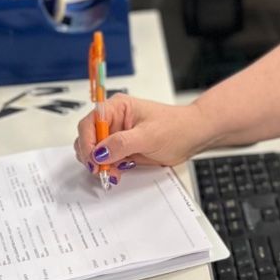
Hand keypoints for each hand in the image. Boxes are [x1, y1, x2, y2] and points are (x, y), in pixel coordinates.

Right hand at [73, 93, 212, 180]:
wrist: (191, 136)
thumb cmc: (175, 127)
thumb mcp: (148, 136)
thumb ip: (122, 143)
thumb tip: (99, 152)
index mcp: (117, 107)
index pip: (90, 123)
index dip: (87, 142)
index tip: (93, 160)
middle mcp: (114, 120)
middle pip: (88, 138)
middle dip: (92, 156)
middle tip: (102, 170)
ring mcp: (117, 135)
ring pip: (94, 152)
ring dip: (99, 165)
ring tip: (112, 172)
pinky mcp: (122, 149)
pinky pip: (106, 161)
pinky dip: (108, 169)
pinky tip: (117, 172)